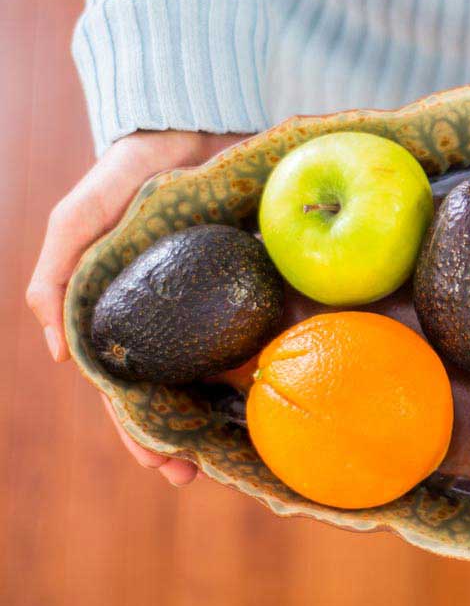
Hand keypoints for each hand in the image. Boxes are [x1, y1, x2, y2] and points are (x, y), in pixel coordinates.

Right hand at [26, 130, 248, 485]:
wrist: (190, 128)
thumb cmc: (129, 173)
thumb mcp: (82, 216)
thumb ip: (60, 271)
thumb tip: (57, 352)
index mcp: (124, 312)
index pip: (128, 385)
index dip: (140, 428)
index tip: (164, 466)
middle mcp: (167, 315)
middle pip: (171, 388)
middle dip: (180, 435)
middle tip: (196, 477)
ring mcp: (208, 302)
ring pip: (214, 368)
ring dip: (221, 412)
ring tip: (239, 453)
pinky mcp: (246, 280)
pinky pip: (254, 329)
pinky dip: (261, 361)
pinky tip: (276, 391)